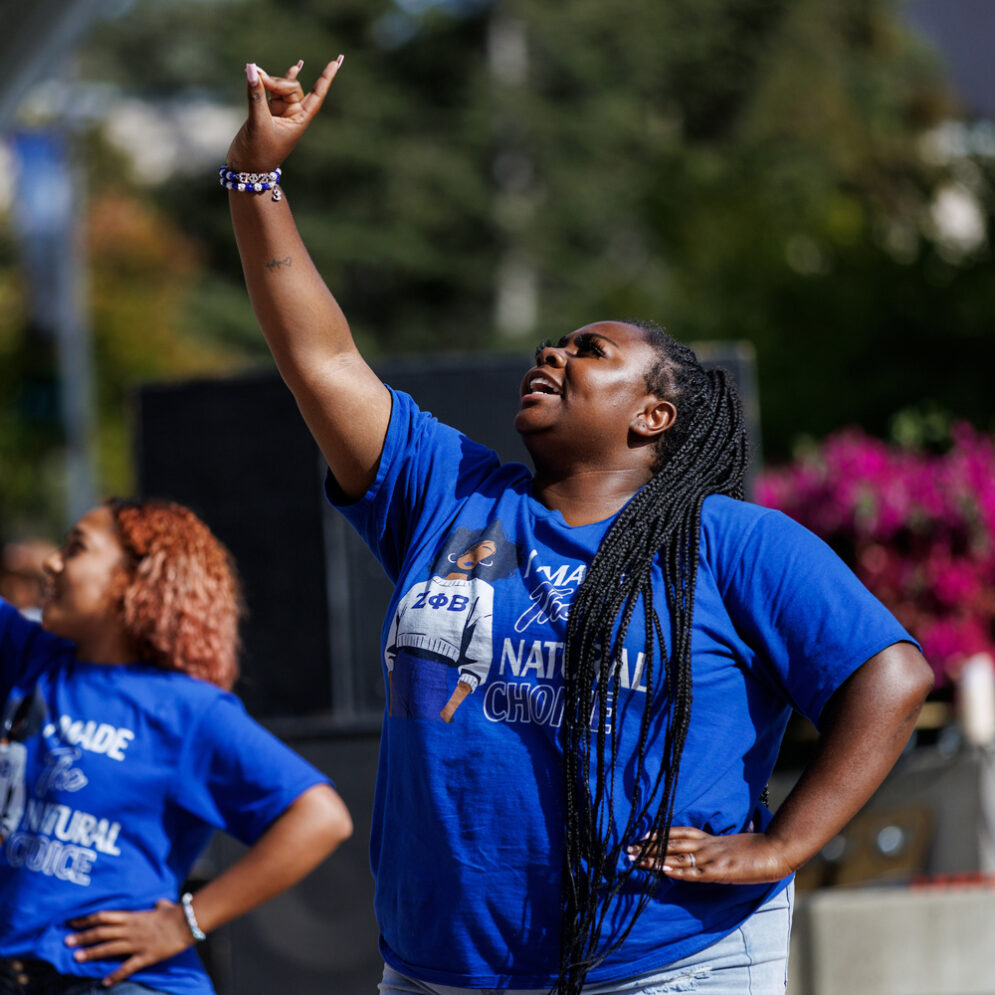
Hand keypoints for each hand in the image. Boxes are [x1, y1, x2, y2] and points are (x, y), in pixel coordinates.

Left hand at [65, 899, 193, 985]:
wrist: (188, 922)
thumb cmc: (176, 912)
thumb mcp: (164, 906)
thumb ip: (158, 906)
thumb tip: (157, 904)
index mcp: (133, 917)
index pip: (104, 917)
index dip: (87, 920)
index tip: (72, 922)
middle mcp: (130, 930)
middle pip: (102, 933)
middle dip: (83, 937)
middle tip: (66, 941)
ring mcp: (137, 943)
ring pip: (109, 949)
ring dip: (92, 953)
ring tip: (76, 957)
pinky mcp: (145, 956)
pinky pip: (128, 967)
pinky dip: (115, 975)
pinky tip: (105, 982)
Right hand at [226, 56, 343, 172]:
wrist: (246, 168)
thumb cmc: (257, 152)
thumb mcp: (257, 122)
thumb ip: (256, 95)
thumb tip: (252, 69)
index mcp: (299, 121)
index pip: (317, 95)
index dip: (326, 78)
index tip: (337, 61)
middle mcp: (293, 115)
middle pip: (292, 87)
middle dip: (277, 81)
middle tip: (259, 80)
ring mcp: (280, 112)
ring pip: (280, 87)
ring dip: (268, 80)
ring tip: (254, 76)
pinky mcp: (267, 111)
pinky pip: (275, 90)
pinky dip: (279, 79)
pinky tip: (298, 64)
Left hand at [627, 826, 794, 884]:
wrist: (776, 849)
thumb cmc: (758, 848)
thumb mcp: (734, 845)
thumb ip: (720, 846)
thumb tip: (711, 848)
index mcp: (710, 839)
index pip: (678, 833)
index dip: (659, 834)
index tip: (641, 837)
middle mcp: (706, 845)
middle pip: (671, 843)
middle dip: (649, 847)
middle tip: (628, 849)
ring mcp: (712, 857)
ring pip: (677, 856)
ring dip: (655, 859)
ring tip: (636, 860)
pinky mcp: (719, 870)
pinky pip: (694, 871)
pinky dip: (677, 870)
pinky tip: (663, 870)